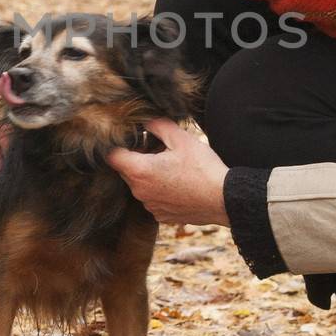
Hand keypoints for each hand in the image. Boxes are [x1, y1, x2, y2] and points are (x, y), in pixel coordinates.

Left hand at [107, 118, 229, 226]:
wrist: (224, 200)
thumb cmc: (203, 169)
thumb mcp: (181, 139)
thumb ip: (157, 125)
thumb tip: (144, 119)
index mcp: (140, 171)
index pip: (112, 156)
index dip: (118, 145)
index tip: (131, 139)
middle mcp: (139, 191)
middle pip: (125, 170)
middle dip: (137, 158)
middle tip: (158, 149)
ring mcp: (149, 205)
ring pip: (139, 184)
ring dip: (148, 174)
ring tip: (171, 166)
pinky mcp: (160, 215)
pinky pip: (151, 198)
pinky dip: (159, 189)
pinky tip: (177, 183)